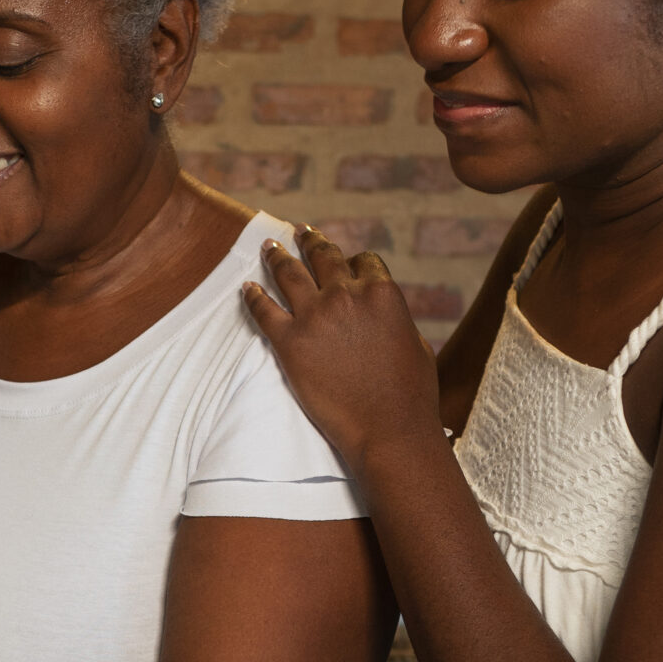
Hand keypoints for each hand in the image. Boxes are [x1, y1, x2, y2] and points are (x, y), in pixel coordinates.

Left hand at [244, 227, 441, 476]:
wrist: (388, 429)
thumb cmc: (411, 394)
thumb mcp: (416, 343)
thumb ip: (394, 319)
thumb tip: (381, 313)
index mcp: (381, 292)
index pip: (362, 261)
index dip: (353, 262)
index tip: (344, 263)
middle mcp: (345, 295)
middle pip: (322, 257)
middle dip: (310, 241)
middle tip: (299, 232)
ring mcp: (314, 316)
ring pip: (289, 274)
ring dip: (277, 256)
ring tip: (269, 246)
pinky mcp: (289, 343)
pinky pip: (263, 310)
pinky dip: (252, 297)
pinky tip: (246, 289)